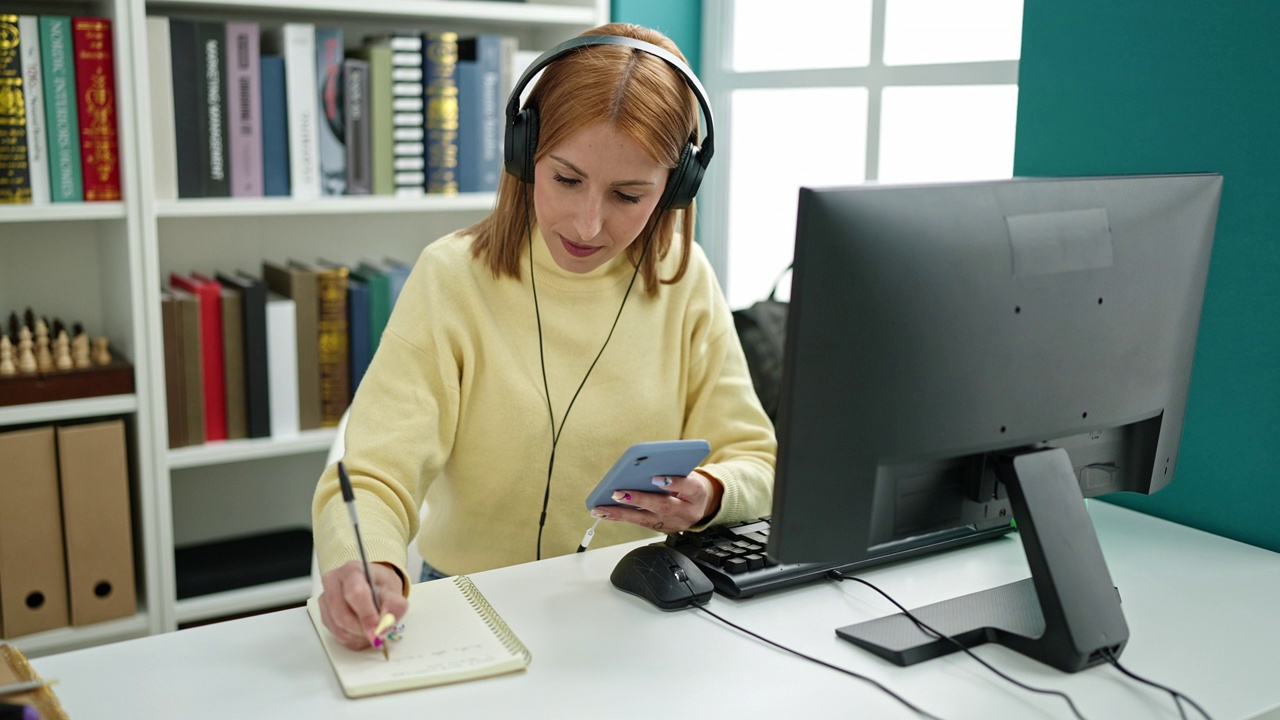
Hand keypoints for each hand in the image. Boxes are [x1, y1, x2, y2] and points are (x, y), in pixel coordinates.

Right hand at [317, 560, 409, 650]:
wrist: (371, 585)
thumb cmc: (379, 585)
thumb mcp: (394, 591)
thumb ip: (394, 606)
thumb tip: (384, 625)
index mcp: (352, 571)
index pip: (356, 594)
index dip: (366, 615)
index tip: (376, 630)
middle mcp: (333, 582)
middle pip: (343, 615)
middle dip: (363, 629)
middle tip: (377, 631)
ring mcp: (325, 599)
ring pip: (339, 628)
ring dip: (358, 635)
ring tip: (371, 628)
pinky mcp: (323, 614)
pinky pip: (336, 634)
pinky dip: (352, 638)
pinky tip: (361, 630)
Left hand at [593, 471, 723, 533]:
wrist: (702, 504)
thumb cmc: (691, 484)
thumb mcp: (689, 472)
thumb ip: (672, 469)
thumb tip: (642, 465)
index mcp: (697, 493)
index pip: (688, 487)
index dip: (673, 482)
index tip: (656, 477)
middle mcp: (687, 512)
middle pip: (662, 506)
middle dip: (638, 500)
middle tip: (618, 493)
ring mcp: (675, 524)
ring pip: (646, 520)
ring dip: (621, 513)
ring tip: (601, 508)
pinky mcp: (663, 530)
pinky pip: (640, 524)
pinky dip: (621, 517)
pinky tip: (605, 513)